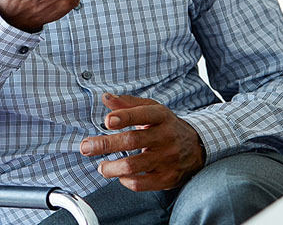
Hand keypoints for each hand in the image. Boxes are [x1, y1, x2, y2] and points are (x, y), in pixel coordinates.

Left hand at [79, 93, 205, 191]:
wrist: (197, 147)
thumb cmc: (167, 126)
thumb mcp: (152, 109)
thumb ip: (128, 104)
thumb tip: (106, 98)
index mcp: (161, 116)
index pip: (142, 114)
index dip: (124, 117)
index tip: (107, 121)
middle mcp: (166, 137)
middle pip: (132, 141)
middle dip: (105, 144)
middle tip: (86, 147)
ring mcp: (167, 159)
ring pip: (134, 165)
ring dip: (112, 168)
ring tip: (101, 167)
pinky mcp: (167, 178)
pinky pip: (142, 183)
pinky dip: (126, 181)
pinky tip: (119, 176)